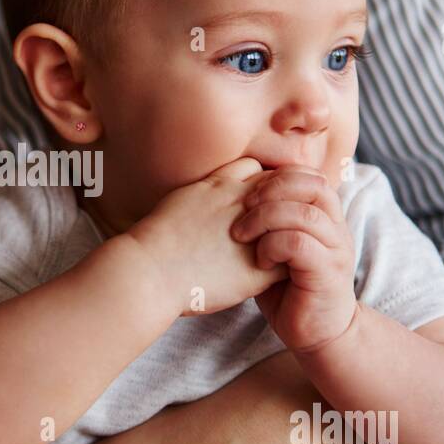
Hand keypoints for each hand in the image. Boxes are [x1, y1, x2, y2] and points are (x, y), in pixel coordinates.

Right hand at [125, 157, 288, 317]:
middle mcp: (242, 204)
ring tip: (290, 244)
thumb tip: (205, 201)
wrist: (150, 272)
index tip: (263, 200)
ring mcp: (254, 234)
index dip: (263, 183)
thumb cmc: (153, 242)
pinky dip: (289, 263)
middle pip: (282, 190)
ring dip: (293, 230)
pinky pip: (289, 260)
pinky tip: (282, 273)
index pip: (258, 170)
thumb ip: (200, 196)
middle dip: (287, 202)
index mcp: (220, 187)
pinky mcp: (258, 267)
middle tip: (287, 219)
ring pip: (293, 222)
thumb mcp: (178, 202)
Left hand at [230, 165, 358, 353]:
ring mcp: (336, 250)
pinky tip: (258, 260)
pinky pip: (300, 244)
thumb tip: (230, 195)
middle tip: (243, 206)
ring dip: (267, 218)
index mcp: (325, 217)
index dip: (277, 175)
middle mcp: (336, 228)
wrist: (317, 334)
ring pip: (305, 213)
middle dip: (272, 188)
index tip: (246, 190)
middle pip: (313, 184)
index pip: (308, 175)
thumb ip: (266, 223)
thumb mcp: (275, 249)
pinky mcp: (328, 273)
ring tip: (241, 234)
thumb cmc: (288, 291)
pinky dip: (272, 246)